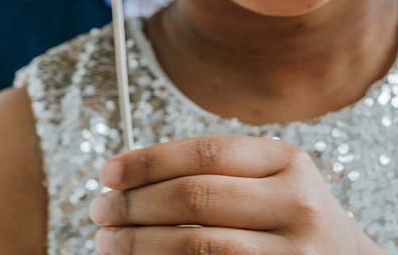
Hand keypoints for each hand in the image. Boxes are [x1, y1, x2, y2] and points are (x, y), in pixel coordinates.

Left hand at [88, 134, 381, 253]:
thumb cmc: (291, 220)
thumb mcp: (272, 180)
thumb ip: (216, 172)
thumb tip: (126, 178)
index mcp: (289, 162)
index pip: (205, 153)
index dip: (148, 161)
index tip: (108, 174)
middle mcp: (297, 206)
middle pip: (195, 198)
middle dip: (135, 204)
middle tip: (100, 211)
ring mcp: (293, 254)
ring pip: (196, 246)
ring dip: (140, 244)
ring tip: (110, 243)